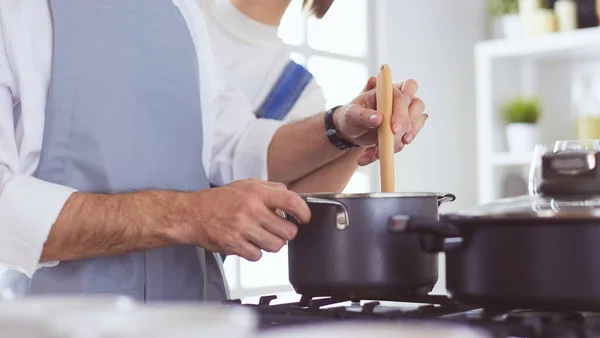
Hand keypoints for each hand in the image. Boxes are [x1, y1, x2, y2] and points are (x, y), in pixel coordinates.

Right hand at [178, 179, 310, 260]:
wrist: (192, 214)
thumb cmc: (219, 200)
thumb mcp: (246, 185)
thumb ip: (271, 189)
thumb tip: (292, 197)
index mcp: (257, 192)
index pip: (292, 202)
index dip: (304, 212)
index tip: (305, 218)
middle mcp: (251, 209)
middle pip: (288, 231)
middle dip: (286, 233)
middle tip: (278, 229)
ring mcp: (242, 228)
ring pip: (276, 246)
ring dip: (272, 243)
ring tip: (261, 235)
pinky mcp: (234, 245)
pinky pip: (258, 256)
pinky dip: (255, 252)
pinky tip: (248, 242)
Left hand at [332, 77, 427, 165]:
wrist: (351, 130)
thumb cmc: (351, 115)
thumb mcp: (351, 114)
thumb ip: (362, 114)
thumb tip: (377, 118)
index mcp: (388, 89)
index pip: (406, 89)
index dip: (402, 109)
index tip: (393, 128)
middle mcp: (401, 99)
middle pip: (417, 106)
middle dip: (405, 126)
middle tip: (390, 142)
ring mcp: (405, 114)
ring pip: (414, 125)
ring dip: (397, 142)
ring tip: (376, 152)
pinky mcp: (405, 129)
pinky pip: (405, 140)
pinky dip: (392, 149)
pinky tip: (375, 154)